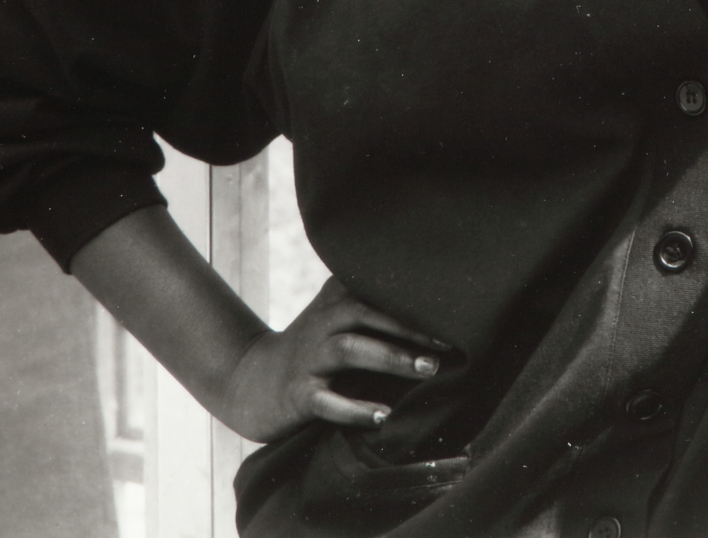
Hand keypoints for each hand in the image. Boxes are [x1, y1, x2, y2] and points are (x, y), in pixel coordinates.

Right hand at [210, 276, 445, 443]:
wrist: (253, 383)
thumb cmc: (315, 347)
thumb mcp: (339, 316)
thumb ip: (377, 301)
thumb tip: (440, 297)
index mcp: (336, 301)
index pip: (377, 291)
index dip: (414, 299)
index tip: (454, 308)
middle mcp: (321, 324)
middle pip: (365, 314)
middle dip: (409, 328)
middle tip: (449, 344)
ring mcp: (308, 359)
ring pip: (349, 349)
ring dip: (391, 358)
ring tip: (428, 370)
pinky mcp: (298, 395)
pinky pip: (326, 400)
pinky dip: (354, 409)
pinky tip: (382, 416)